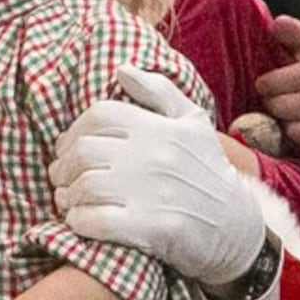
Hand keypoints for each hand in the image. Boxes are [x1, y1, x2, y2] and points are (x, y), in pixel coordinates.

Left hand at [54, 68, 270, 288]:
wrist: (237, 229)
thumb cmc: (208, 173)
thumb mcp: (194, 124)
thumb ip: (159, 92)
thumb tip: (122, 70)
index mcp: (161, 127)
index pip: (99, 116)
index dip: (73, 132)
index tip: (67, 149)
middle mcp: (156, 156)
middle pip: (84, 151)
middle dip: (63, 167)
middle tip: (61, 179)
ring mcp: (153, 193)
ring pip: (84, 186)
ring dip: (69, 196)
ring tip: (70, 202)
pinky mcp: (151, 229)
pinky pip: (94, 221)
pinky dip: (78, 221)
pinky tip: (81, 221)